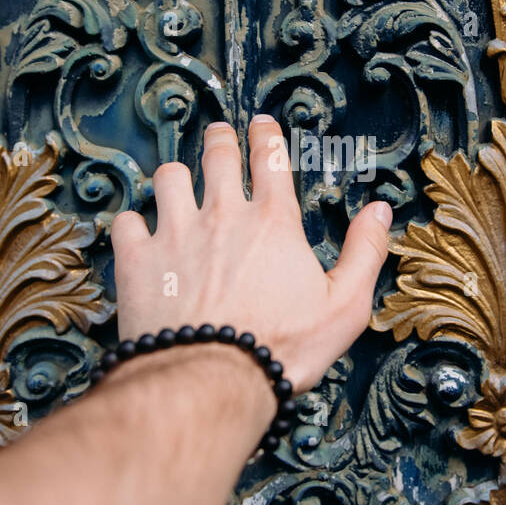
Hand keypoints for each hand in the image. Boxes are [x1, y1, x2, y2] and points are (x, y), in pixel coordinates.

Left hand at [110, 116, 391, 394]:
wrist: (213, 381)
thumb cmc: (282, 349)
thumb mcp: (346, 306)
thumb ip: (364, 253)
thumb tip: (380, 211)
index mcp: (273, 222)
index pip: (270, 159)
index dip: (266, 135)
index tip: (261, 123)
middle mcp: (222, 215)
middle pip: (216, 156)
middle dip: (219, 139)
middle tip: (219, 133)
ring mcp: (174, 233)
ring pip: (167, 179)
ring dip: (174, 176)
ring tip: (175, 179)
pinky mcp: (137, 260)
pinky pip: (125, 222)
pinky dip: (131, 224)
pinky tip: (136, 232)